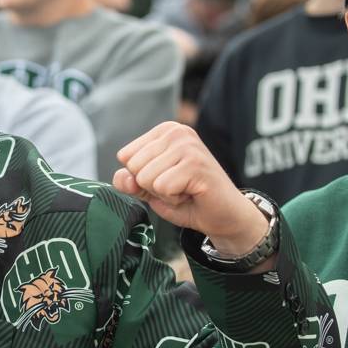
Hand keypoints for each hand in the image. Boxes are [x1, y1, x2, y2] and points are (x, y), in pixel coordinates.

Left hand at [115, 122, 267, 256]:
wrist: (224, 216)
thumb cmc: (188, 199)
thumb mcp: (150, 190)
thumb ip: (130, 182)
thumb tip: (123, 176)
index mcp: (165, 131)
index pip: (125, 156)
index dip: (142, 178)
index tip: (167, 180)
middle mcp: (177, 132)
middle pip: (134, 167)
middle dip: (152, 186)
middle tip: (178, 187)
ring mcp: (187, 145)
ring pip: (145, 177)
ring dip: (163, 193)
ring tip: (185, 190)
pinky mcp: (195, 163)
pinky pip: (162, 187)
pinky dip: (173, 199)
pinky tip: (191, 194)